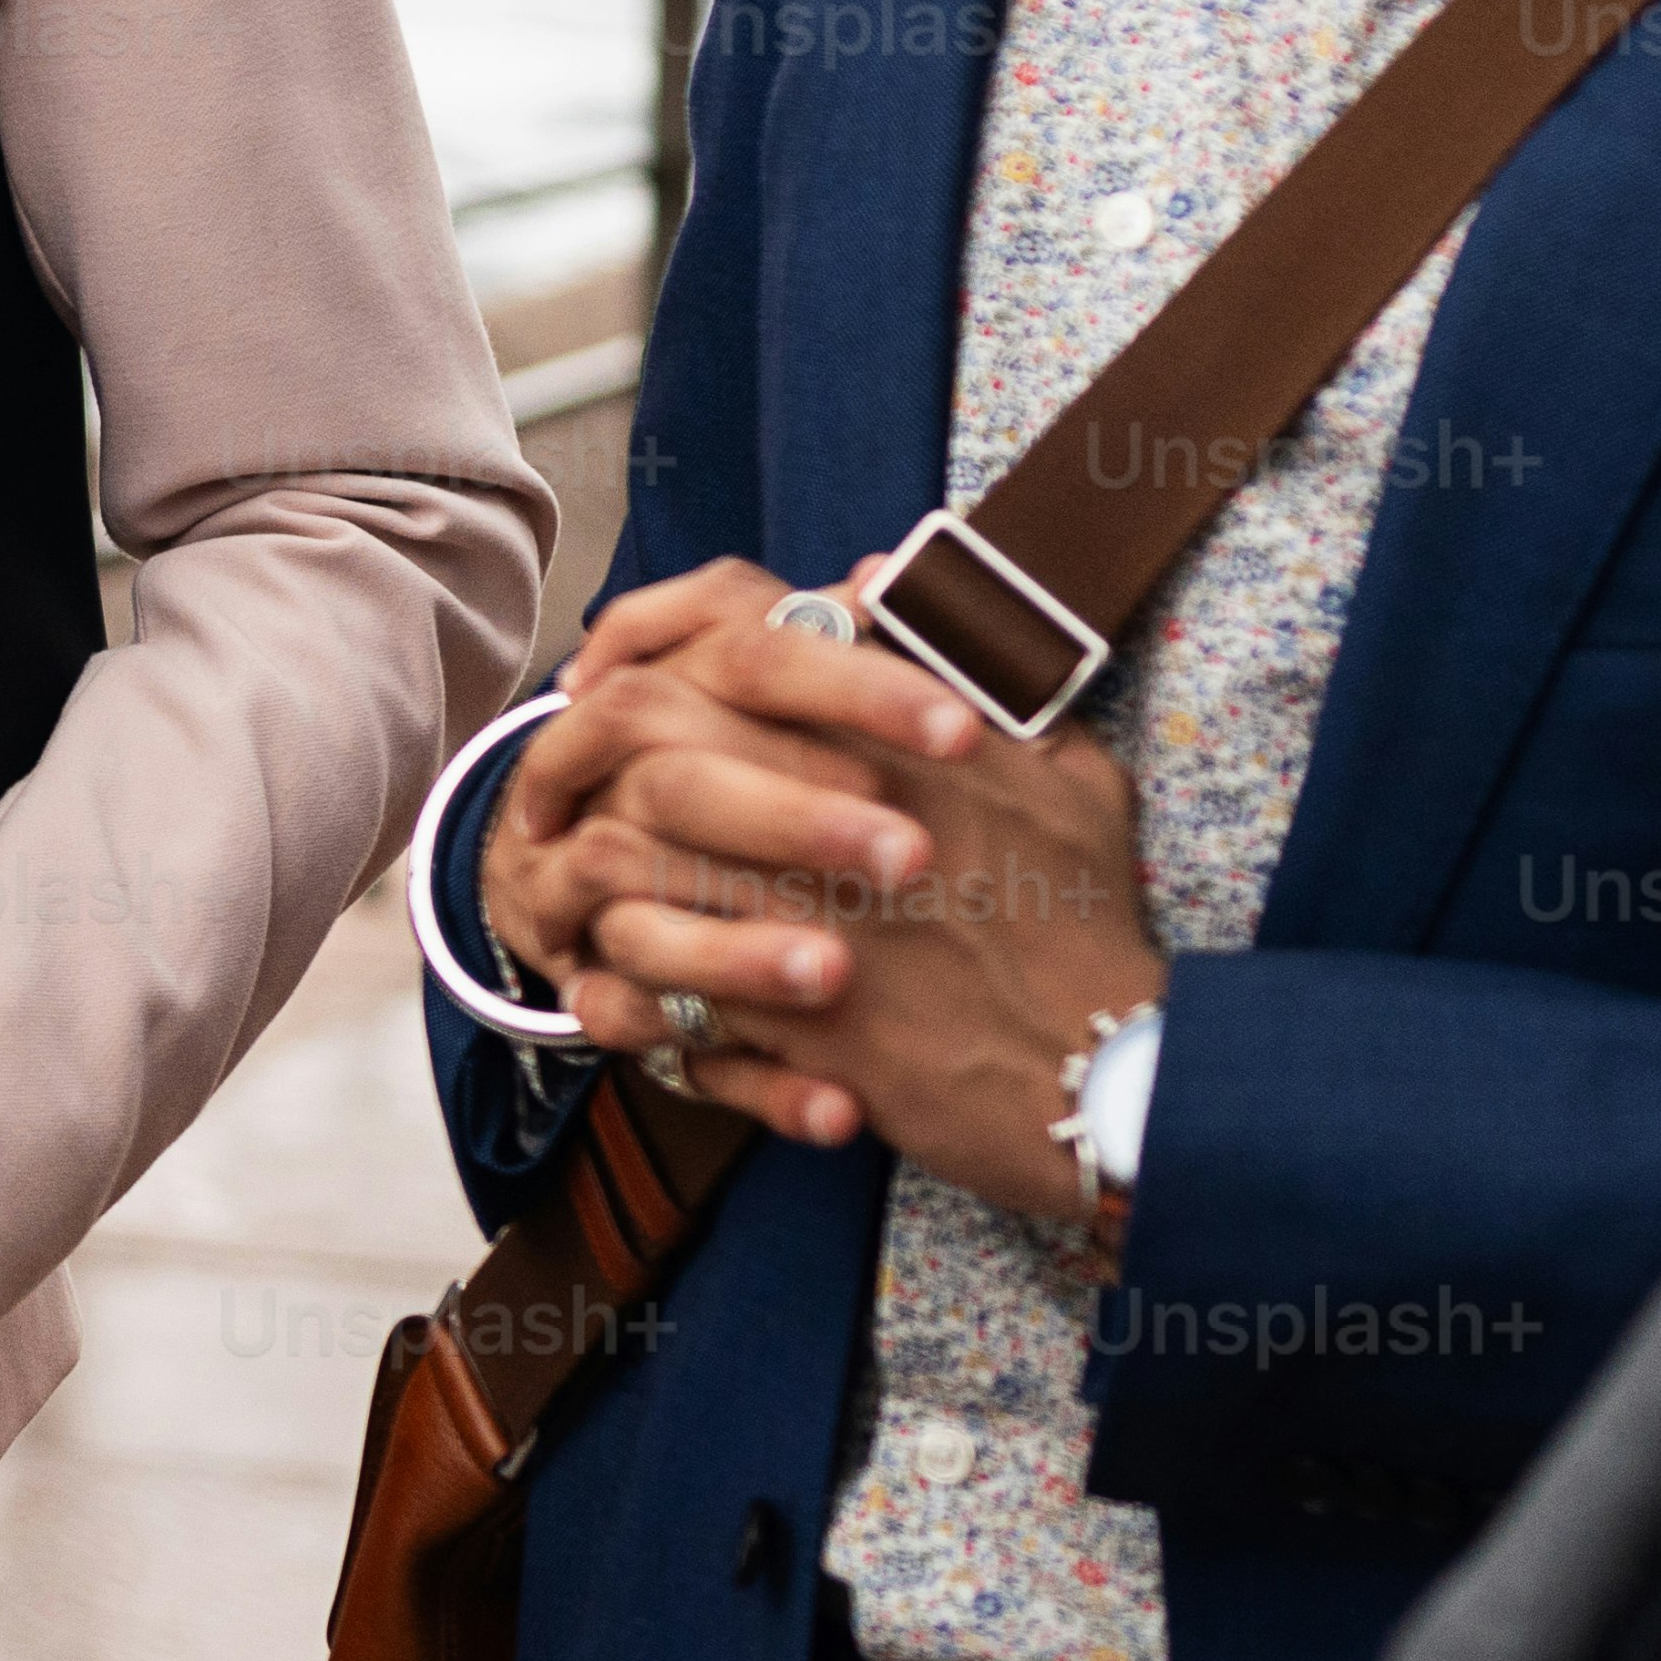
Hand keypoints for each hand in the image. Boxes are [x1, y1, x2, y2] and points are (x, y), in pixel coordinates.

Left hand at [495, 555, 1153, 1216]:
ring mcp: (807, 913)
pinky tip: (599, 987)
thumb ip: (981, 678)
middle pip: (657, 741)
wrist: (1108, 1081)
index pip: (746, 644)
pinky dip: (617, 987)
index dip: (652, 647)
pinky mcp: (790, 1018)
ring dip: (587, 867)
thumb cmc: (1091, 927)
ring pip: (634, 860)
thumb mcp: (1070, 778)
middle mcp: (843, 810)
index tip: (609, 676)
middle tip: (553, 781)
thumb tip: (879, 579)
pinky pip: (656, 986)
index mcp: (908, 740)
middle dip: (585, 754)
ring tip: (561, 878)